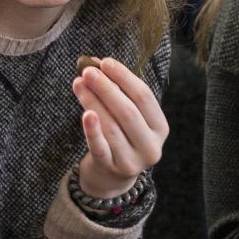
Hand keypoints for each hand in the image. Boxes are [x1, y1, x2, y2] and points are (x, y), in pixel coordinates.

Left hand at [72, 57, 167, 198]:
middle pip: (128, 111)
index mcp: (160, 127)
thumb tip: (97, 64)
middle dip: (107, 88)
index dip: (124, 77)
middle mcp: (151, 146)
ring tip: (78, 84)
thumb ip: (118, 91)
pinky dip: (92, 130)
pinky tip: (85, 113)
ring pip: (112, 126)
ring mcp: (132, 160)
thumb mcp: (129, 117)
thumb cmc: (122, 136)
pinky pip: (100, 147)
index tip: (106, 62)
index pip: (144, 97)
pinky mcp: (112, 168)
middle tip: (88, 72)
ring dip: (93, 102)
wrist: (112, 175)